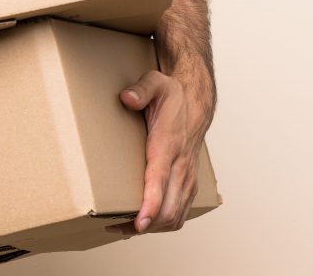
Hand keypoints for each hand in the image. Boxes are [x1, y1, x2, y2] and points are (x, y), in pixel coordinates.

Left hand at [105, 69, 211, 236]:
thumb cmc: (172, 97)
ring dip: (153, 227)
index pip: (160, 181)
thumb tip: (127, 98)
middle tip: (116, 228)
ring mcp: (186, 178)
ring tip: (124, 229)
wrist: (195, 103)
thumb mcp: (156, 83)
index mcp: (168, 146)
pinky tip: (144, 224)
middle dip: (145, 224)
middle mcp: (180, 166)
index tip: (139, 222)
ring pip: (175, 215)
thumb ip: (141, 90)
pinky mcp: (187, 183)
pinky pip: (180, 212)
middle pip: (168, 208)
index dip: (150, 205)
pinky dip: (163, 223)